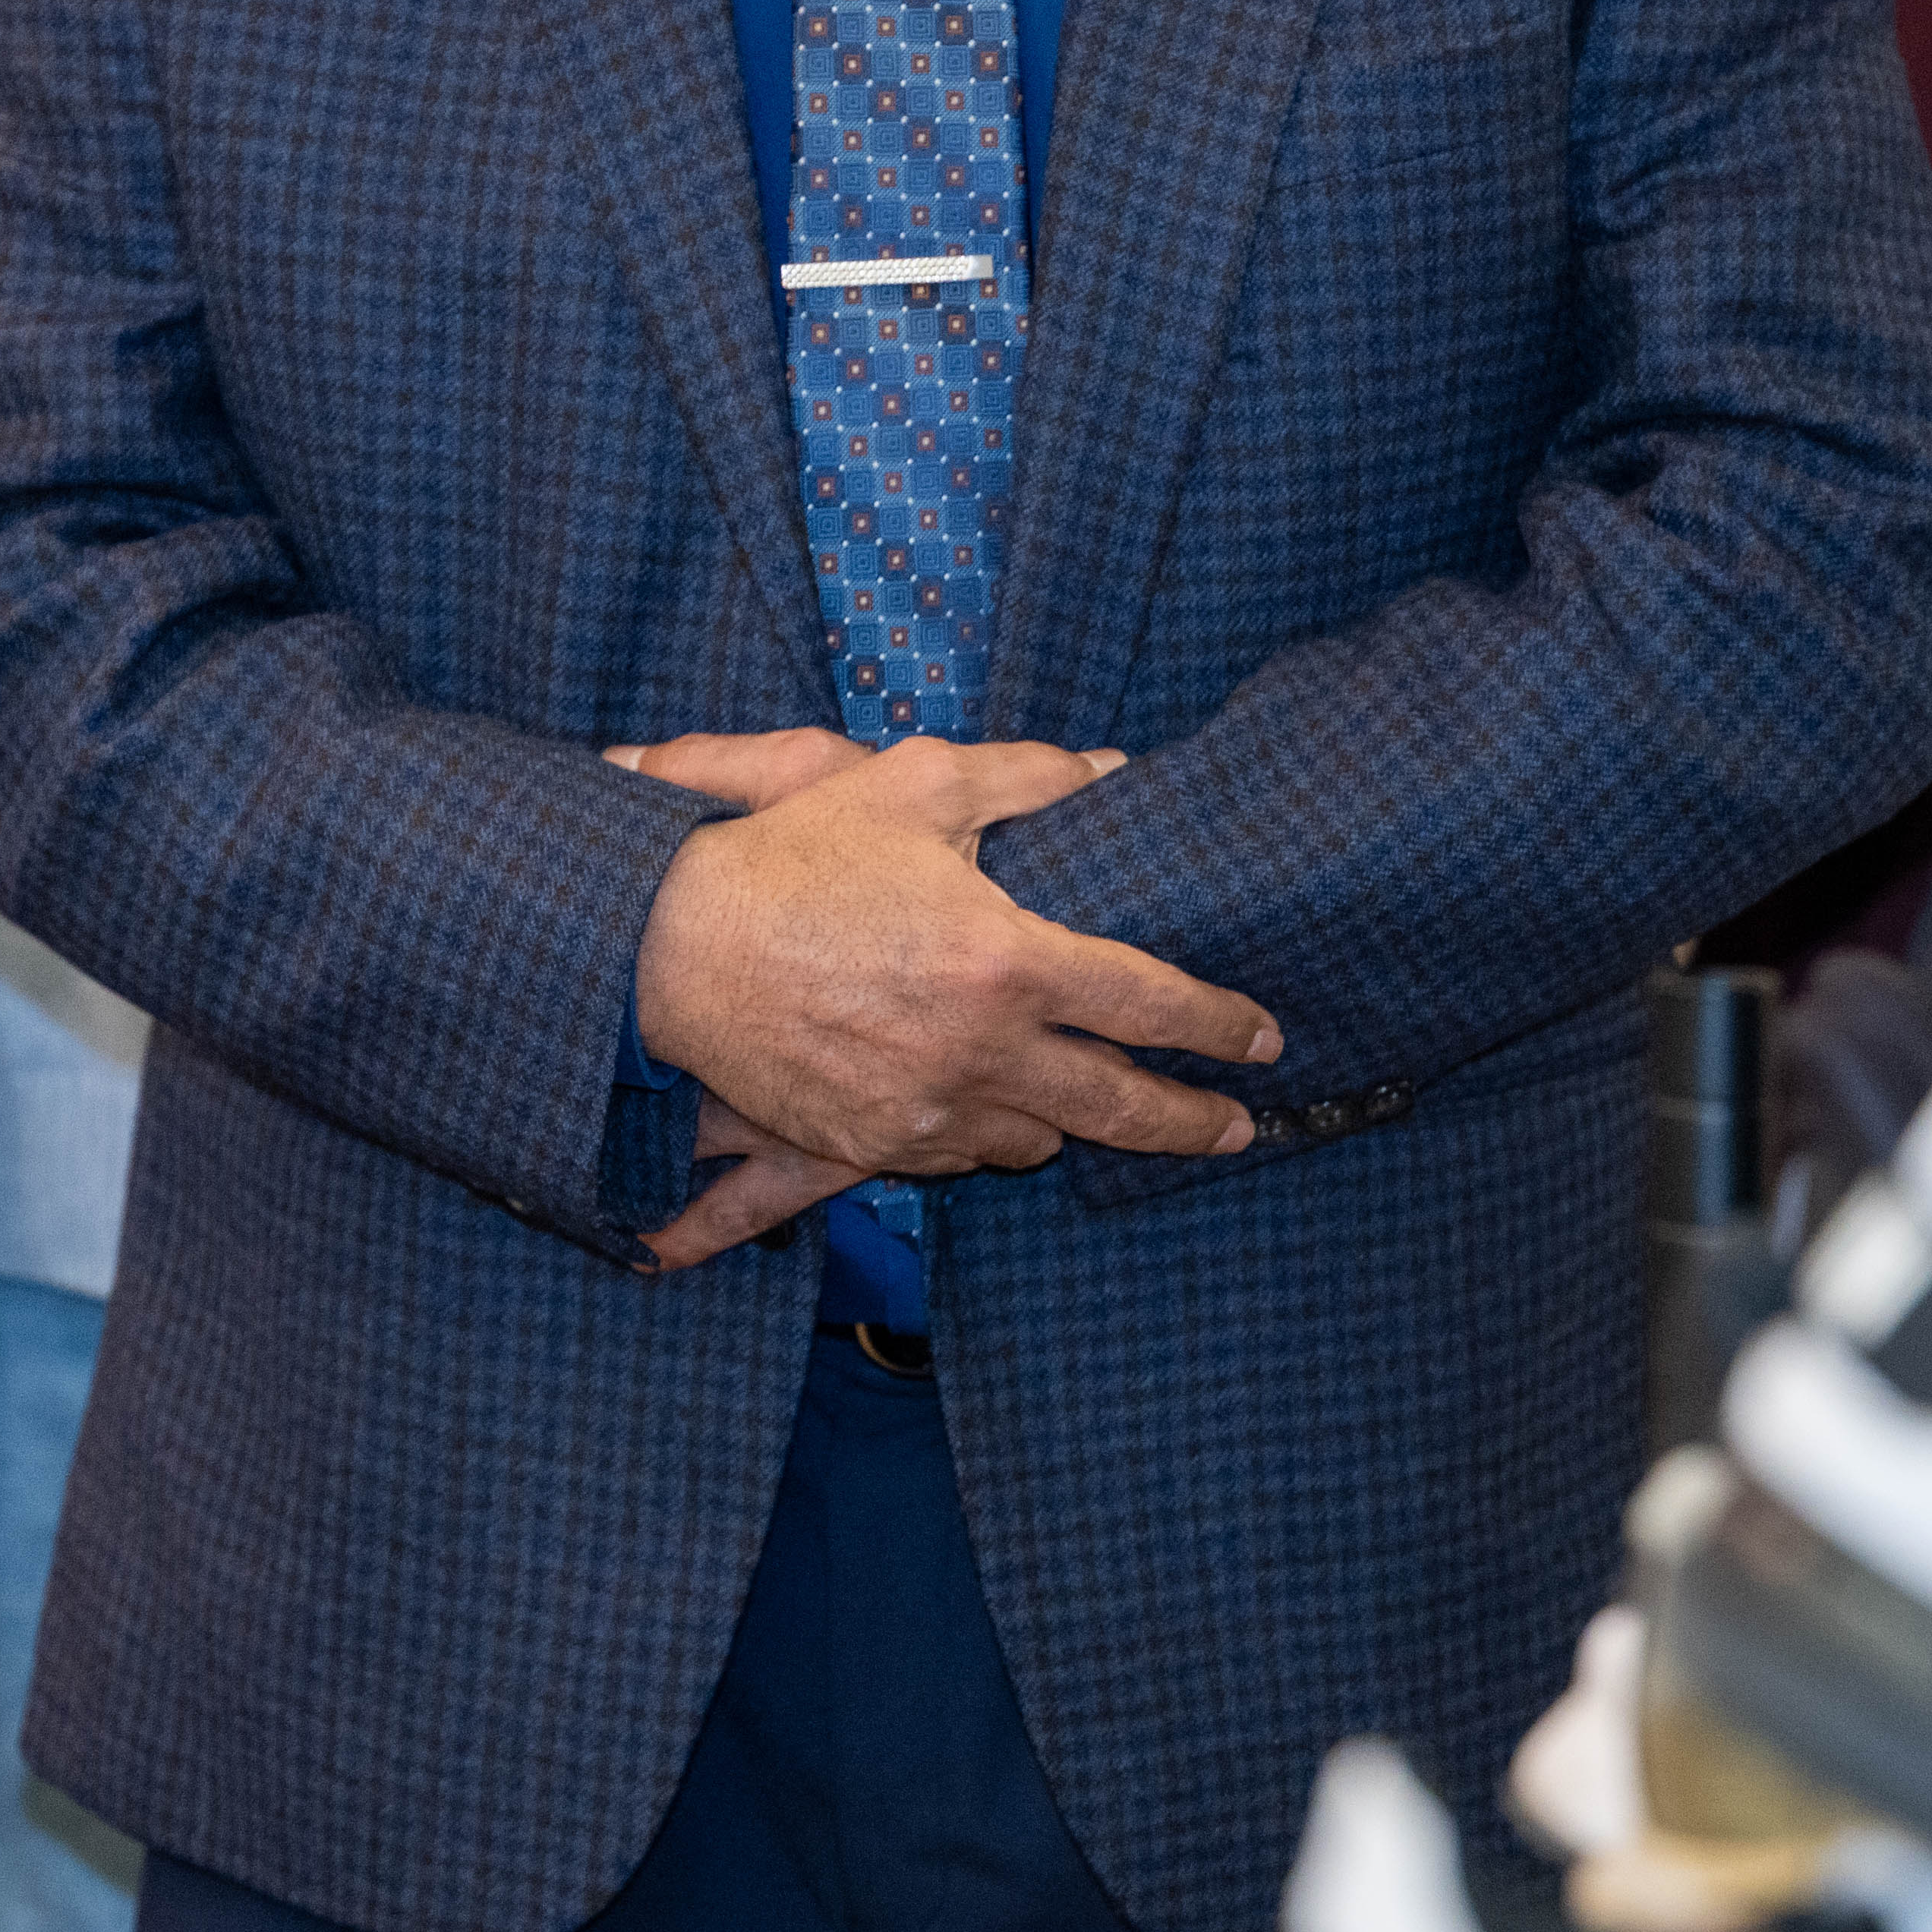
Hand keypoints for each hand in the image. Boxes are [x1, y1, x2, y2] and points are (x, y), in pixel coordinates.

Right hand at [623, 733, 1276, 1223]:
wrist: (671, 951)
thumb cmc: (794, 856)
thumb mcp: (915, 786)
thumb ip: (1027, 779)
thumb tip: (1111, 772)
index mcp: (1008, 961)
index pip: (1150, 1005)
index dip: (1219, 1025)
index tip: (1260, 1039)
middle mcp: (981, 1051)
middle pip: (1119, 1108)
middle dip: (1190, 1123)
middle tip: (1235, 1129)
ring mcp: (927, 1111)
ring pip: (1039, 1141)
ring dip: (1074, 1122)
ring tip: (1097, 1103)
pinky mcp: (874, 1146)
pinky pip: (962, 1159)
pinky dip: (990, 1136)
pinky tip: (994, 1109)